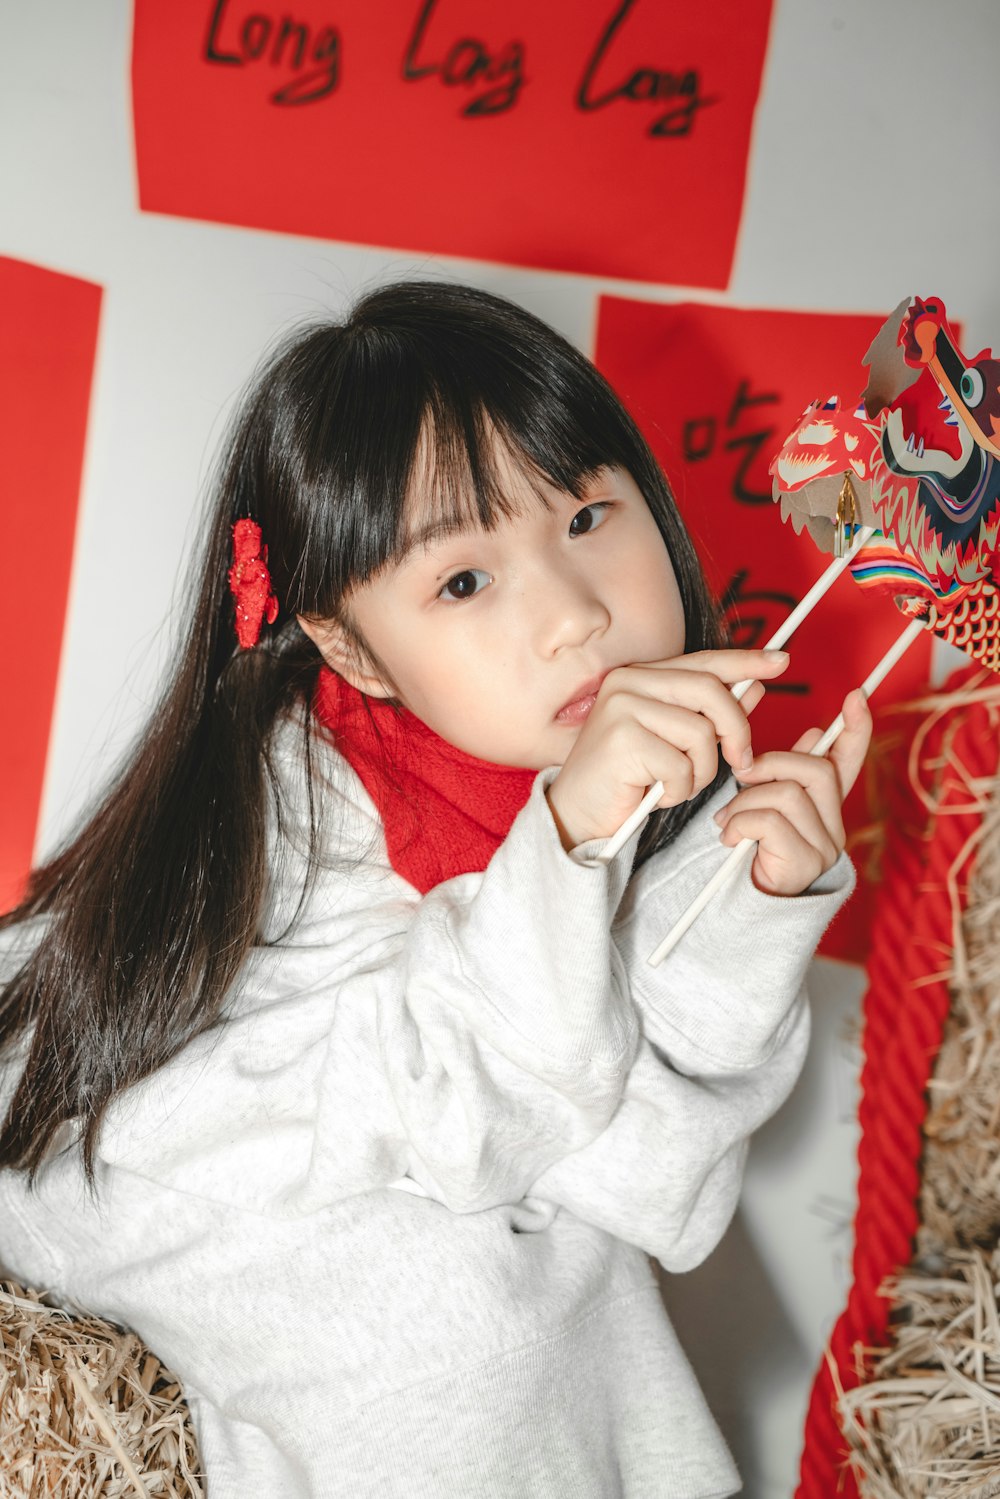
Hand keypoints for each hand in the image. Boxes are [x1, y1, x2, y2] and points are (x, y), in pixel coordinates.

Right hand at [545, 649, 790, 849]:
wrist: (577, 815)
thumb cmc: (625, 780)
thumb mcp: (675, 743)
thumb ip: (709, 715)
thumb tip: (754, 687)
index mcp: (640, 676)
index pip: (703, 662)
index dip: (745, 661)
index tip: (780, 660)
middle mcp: (628, 682)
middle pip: (711, 692)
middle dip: (736, 731)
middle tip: (741, 763)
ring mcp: (622, 707)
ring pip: (701, 734)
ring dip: (700, 772)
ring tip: (673, 784)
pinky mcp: (622, 740)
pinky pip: (681, 765)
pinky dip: (678, 790)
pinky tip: (655, 794)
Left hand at [713, 688, 872, 895]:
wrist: (738, 907)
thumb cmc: (747, 853)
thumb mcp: (762, 804)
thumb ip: (783, 773)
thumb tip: (813, 735)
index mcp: (822, 807)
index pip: (847, 761)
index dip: (855, 729)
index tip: (856, 697)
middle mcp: (832, 825)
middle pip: (816, 770)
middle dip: (771, 763)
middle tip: (740, 776)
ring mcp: (824, 846)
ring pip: (789, 794)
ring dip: (747, 800)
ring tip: (727, 820)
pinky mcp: (806, 862)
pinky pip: (771, 821)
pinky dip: (741, 822)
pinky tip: (729, 838)